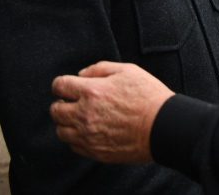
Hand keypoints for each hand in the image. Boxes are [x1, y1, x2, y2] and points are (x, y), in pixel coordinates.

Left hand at [51, 62, 173, 163]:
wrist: (163, 126)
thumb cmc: (148, 96)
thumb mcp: (127, 70)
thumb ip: (100, 68)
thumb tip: (81, 74)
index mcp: (92, 91)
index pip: (59, 86)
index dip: (61, 84)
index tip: (67, 87)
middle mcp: (85, 114)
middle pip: (55, 110)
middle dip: (61, 104)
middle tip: (72, 103)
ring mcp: (89, 135)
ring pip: (61, 131)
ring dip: (67, 123)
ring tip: (80, 118)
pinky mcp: (96, 151)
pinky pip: (74, 146)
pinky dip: (77, 138)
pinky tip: (90, 131)